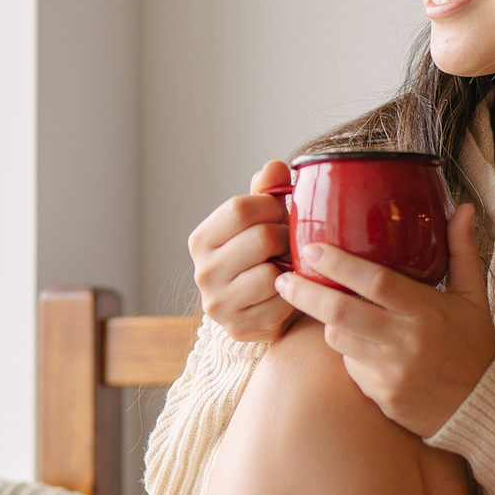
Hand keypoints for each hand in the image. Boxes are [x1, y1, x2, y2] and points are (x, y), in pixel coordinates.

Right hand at [189, 161, 299, 342]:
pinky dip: (292, 295)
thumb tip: (275, 167)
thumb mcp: (259, 222)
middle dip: (285, 238)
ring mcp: (219, 303)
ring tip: (288, 267)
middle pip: (261, 238)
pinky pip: (281, 302)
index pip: (239, 208)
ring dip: (290, 268)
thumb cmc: (261, 257)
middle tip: (289, 244)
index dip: (271, 207)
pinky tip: (288, 292)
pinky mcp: (240, 327)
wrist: (261, 310)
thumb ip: (265, 193)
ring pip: (271, 273)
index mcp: (201, 239)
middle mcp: (203, 272)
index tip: (281, 214)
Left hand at [272, 204, 494, 437]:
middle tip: (284, 278)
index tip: (312, 249)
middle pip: (341, 313)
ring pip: (338, 341)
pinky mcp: (383, 396)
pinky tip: (359, 347)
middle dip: (306, 293)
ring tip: (324, 309)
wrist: (483, 408)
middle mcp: (408, 342)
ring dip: (327, 323)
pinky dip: (349, 354)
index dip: (339, 264)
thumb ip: (461, 252)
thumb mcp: (474, 298)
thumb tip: (463, 209)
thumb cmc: (475, 347)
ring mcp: (393, 373)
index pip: (376, 282)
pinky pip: (351, 369)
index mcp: (429, 311)